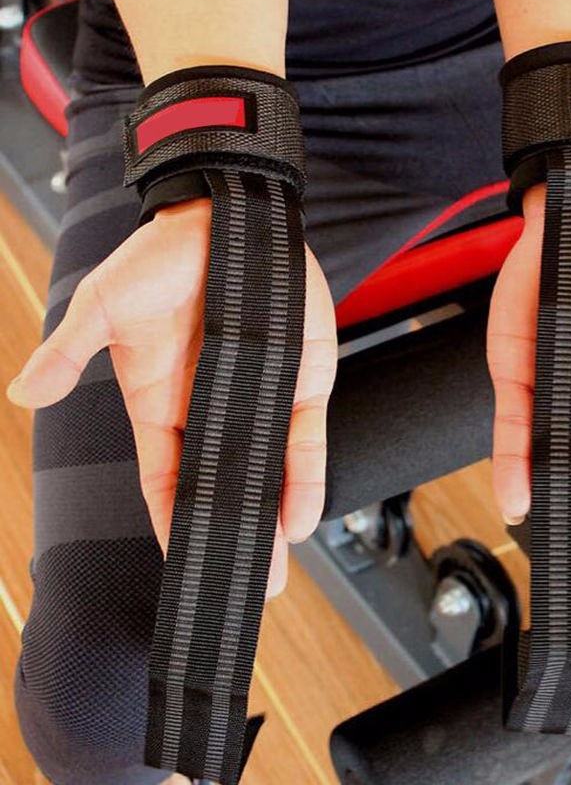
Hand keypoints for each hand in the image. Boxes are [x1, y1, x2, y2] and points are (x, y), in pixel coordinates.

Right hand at [7, 198, 336, 596]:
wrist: (226, 219)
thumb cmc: (160, 260)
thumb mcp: (106, 304)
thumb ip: (71, 351)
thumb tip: (22, 390)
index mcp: (161, 405)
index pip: (165, 478)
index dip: (170, 522)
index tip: (179, 564)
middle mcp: (212, 413)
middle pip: (221, 487)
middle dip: (228, 536)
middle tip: (238, 588)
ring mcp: (259, 400)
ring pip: (268, 474)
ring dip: (271, 520)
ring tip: (273, 570)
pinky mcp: (300, 383)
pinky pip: (305, 440)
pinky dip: (305, 477)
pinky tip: (302, 515)